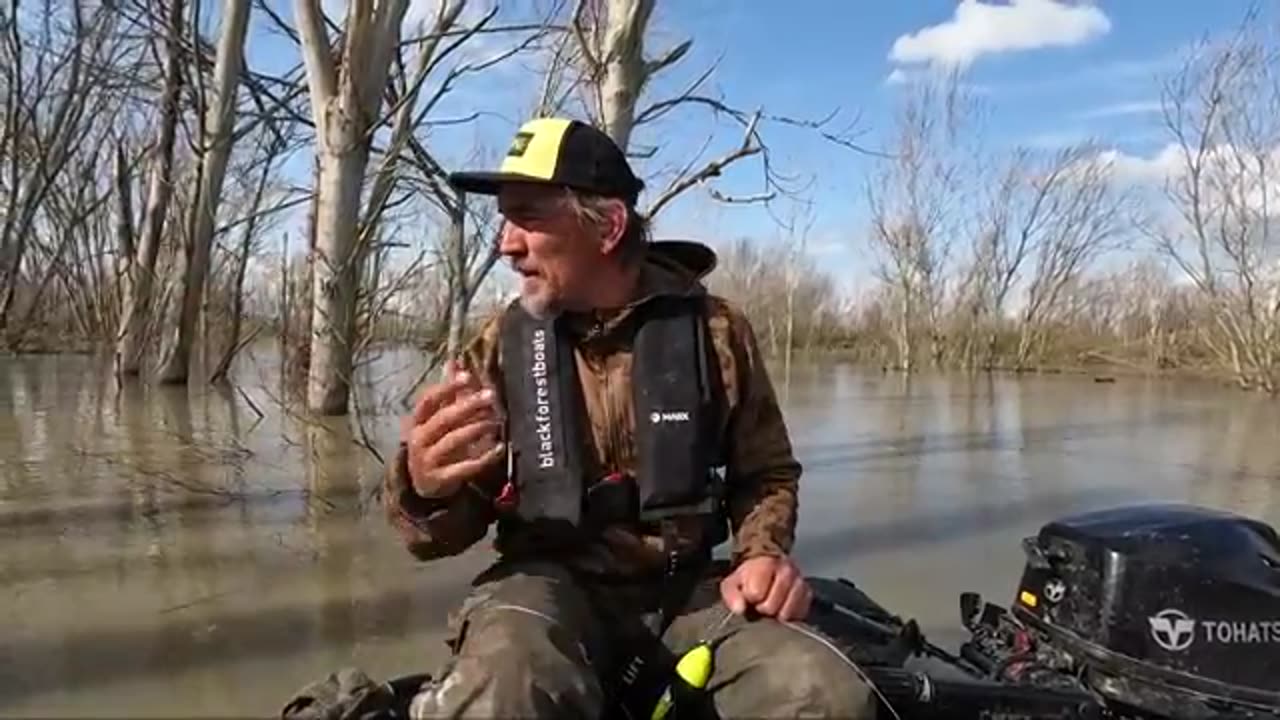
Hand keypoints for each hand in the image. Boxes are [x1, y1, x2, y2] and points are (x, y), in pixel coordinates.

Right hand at [401, 360, 504, 498]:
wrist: (423, 485)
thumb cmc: (434, 445)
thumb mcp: (436, 420)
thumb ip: (448, 394)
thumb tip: (456, 361)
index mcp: (417, 422)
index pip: (428, 401)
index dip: (447, 388)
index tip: (467, 377)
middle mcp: (419, 440)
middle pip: (443, 419)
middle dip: (467, 406)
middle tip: (490, 396)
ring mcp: (427, 461)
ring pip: (453, 441)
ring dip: (476, 429)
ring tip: (496, 421)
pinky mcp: (440, 480)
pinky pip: (464, 467)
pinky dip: (483, 458)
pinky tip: (499, 448)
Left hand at [719, 555, 811, 621]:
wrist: (768, 566)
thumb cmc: (749, 577)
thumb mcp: (733, 583)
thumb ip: (732, 595)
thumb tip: (740, 609)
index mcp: (766, 564)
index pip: (756, 593)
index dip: (750, 599)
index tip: (749, 597)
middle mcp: (787, 571)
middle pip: (772, 606)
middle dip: (763, 609)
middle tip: (760, 603)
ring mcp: (800, 582)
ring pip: (787, 612)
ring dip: (777, 614)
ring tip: (772, 606)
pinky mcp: (808, 593)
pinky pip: (800, 613)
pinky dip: (790, 615)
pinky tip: (782, 609)